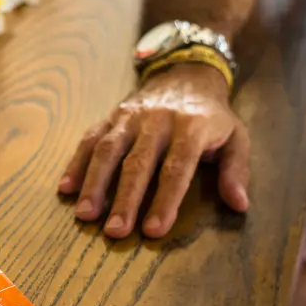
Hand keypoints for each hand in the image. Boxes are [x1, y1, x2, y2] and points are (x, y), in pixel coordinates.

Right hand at [59, 64, 249, 238]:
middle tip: (114, 232)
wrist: (185, 73)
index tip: (153, 230)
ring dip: (94, 183)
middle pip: (138, 163)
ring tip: (85, 214)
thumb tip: (239, 205)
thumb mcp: (236, 138)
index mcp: (192, 127)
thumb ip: (235, 171)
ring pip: (108, 150)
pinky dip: (76, 164)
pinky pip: (90, 139)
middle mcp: (157, 120)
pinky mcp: (110, 116)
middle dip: (125, 199)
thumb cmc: (211, 116)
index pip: (176, 167)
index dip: (165, 199)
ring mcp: (129, 117)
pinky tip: (66, 188)